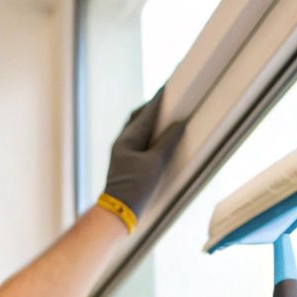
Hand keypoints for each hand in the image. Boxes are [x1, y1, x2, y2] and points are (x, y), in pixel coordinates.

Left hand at [99, 87, 186, 229]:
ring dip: (150, 120)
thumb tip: (178, 124)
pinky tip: (156, 138)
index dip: (160, 98)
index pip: (147, 112)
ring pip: (137, 128)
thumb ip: (167, 142)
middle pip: (138, 116)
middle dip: (153, 106)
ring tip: (165, 116)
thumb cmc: (136, 188)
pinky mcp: (125, 161)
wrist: (118, 211)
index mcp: (128, 138)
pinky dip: (148, 133)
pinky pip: (138, 139)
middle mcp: (122, 141)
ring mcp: (122, 151)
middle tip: (169, 99)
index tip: (170, 85)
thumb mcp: (156, 164)